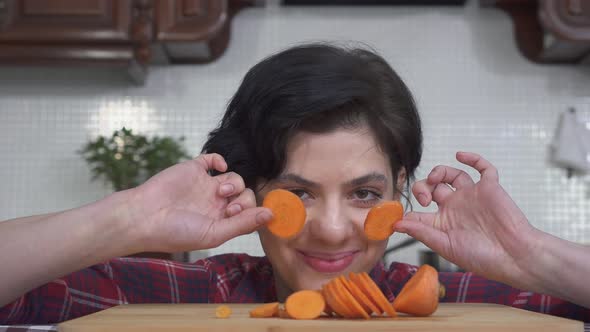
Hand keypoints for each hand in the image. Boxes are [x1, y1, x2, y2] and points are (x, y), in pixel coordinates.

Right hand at [126, 153, 271, 252]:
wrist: (144, 217)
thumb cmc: (176, 232)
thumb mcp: (214, 233)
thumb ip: (243, 224)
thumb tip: (271, 215)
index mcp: (221, 221)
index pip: (249, 212)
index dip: (250, 211)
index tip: (236, 215)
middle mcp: (216, 203)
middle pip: (245, 194)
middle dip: (244, 199)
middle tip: (229, 207)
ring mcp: (206, 185)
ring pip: (235, 177)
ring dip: (234, 183)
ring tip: (219, 192)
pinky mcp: (194, 169)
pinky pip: (214, 159)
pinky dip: (221, 160)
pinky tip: (219, 169)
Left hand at [395, 152, 540, 285]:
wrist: (515, 256)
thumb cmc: (482, 257)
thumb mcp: (445, 245)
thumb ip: (421, 231)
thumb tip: (396, 224)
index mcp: (443, 223)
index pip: (419, 210)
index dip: (408, 209)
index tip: (399, 212)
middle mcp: (455, 207)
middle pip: (431, 187)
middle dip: (422, 188)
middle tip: (425, 198)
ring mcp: (472, 196)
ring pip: (451, 175)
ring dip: (439, 172)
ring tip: (435, 179)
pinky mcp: (490, 188)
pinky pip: (482, 168)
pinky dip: (472, 158)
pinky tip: (460, 156)